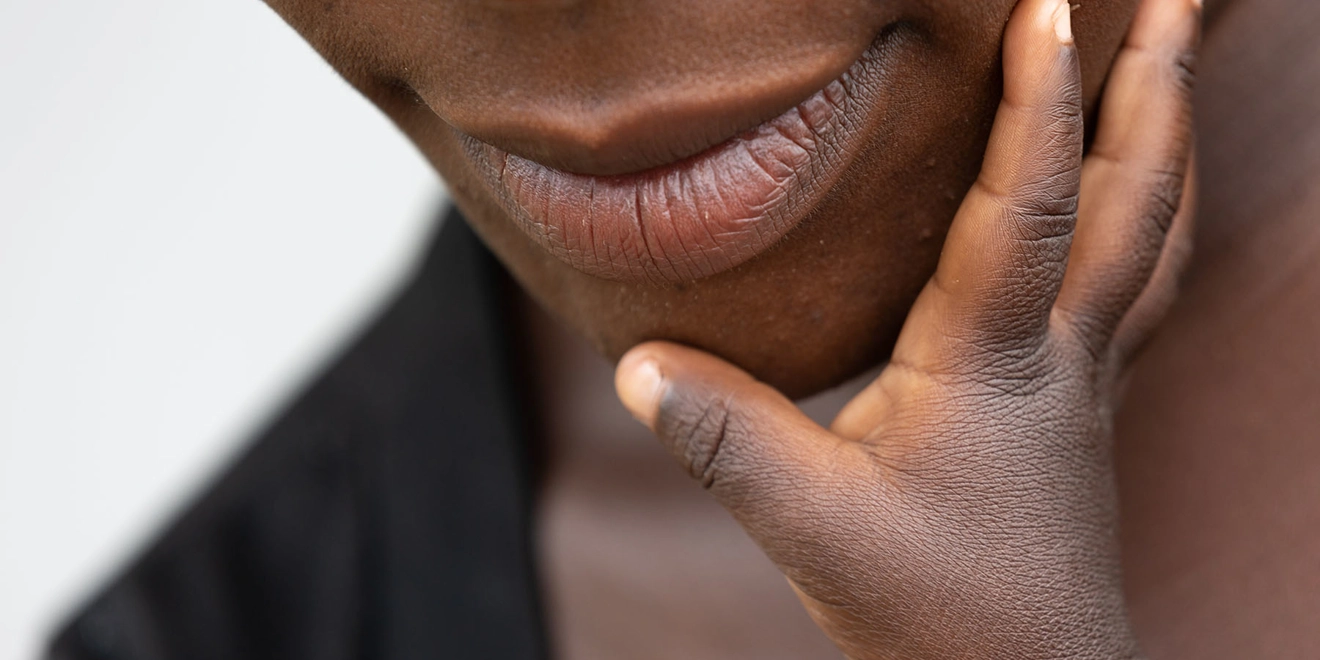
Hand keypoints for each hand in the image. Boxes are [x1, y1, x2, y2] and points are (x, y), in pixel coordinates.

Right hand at [613, 0, 1199, 656]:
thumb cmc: (936, 615)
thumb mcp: (811, 526)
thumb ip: (724, 437)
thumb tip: (632, 365)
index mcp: (993, 362)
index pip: (1030, 204)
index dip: (1043, 97)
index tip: (1053, 2)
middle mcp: (1061, 352)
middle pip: (1139, 196)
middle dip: (1160, 83)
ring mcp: (1088, 376)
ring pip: (1158, 235)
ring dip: (1172, 136)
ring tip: (1176, 60)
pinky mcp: (1086, 401)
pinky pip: (1145, 282)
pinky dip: (1158, 213)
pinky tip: (1147, 195)